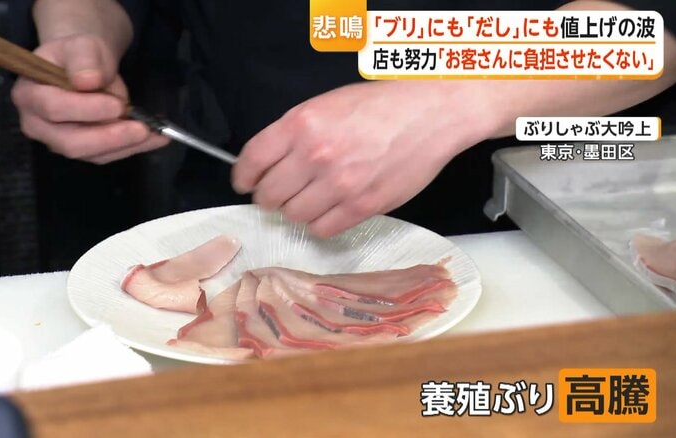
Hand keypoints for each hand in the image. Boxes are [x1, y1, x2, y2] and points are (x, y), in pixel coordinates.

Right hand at [11, 34, 168, 163]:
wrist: (86, 66)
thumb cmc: (79, 56)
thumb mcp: (82, 45)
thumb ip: (83, 58)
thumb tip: (87, 80)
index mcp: (29, 94)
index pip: (53, 108)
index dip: (86, 109)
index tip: (117, 105)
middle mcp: (37, 124)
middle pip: (71, 142)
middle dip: (109, 137)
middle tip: (142, 128)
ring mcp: (58, 141)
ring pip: (92, 154)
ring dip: (126, 145)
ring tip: (155, 133)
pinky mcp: (82, 150)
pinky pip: (106, 155)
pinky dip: (133, 148)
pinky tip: (156, 138)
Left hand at [231, 80, 500, 237]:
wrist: (432, 113)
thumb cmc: (383, 105)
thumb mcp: (328, 104)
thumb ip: (295, 132)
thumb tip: (269, 162)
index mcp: (302, 123)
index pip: (252, 161)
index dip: (244, 176)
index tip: (246, 182)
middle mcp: (316, 155)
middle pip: (269, 194)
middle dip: (269, 195)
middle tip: (280, 192)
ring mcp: (339, 184)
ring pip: (294, 215)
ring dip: (296, 209)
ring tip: (310, 197)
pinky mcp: (362, 206)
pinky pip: (323, 229)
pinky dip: (320, 222)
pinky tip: (329, 209)